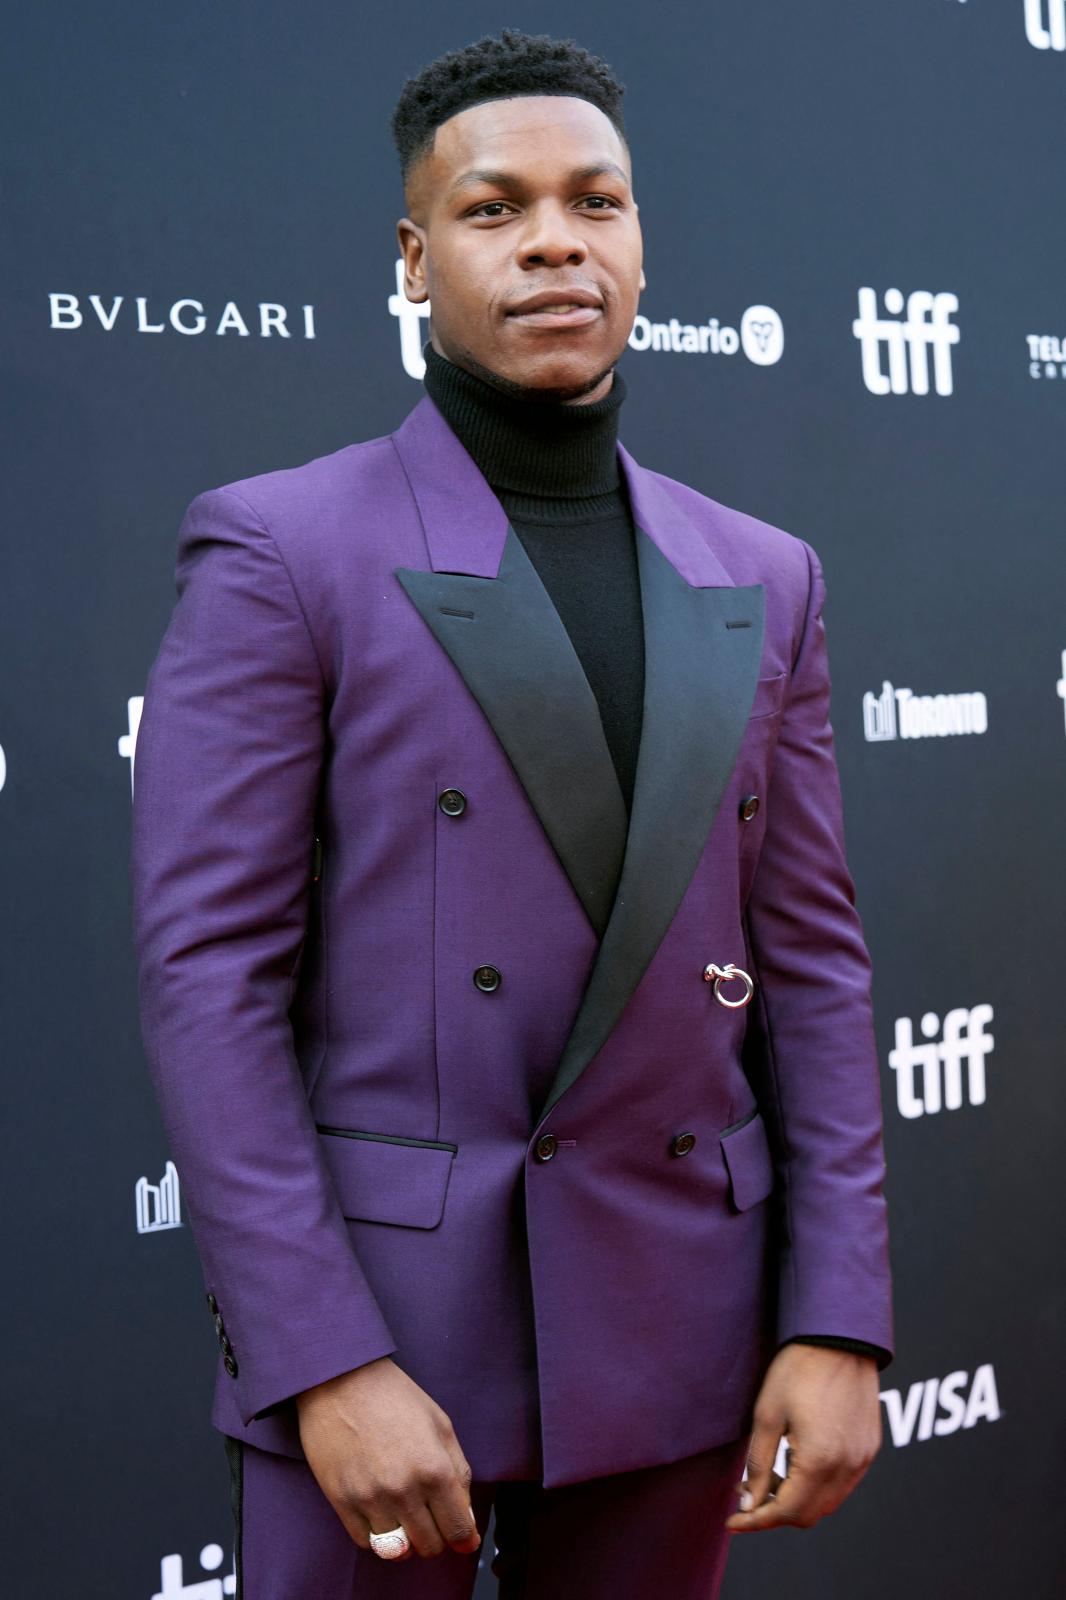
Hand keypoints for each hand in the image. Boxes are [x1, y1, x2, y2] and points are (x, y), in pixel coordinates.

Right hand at [294, 1356, 481, 1560]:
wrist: (340, 1380)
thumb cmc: (394, 1397)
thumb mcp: (440, 1424)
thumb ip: (459, 1473)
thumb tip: (467, 1521)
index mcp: (434, 1469)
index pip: (459, 1530)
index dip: (465, 1538)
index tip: (464, 1537)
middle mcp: (404, 1490)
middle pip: (429, 1546)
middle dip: (436, 1536)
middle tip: (430, 1516)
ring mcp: (370, 1499)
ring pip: (397, 1550)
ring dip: (405, 1537)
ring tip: (403, 1512)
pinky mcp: (341, 1502)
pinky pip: (366, 1542)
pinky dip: (377, 1534)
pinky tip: (380, 1510)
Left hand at [724, 1343, 881, 1531]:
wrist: (839, 1336)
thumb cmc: (799, 1368)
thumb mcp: (767, 1414)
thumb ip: (758, 1465)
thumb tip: (749, 1504)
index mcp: (820, 1460)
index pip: (786, 1512)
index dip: (756, 1521)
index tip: (733, 1521)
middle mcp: (848, 1466)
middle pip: (808, 1515)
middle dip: (774, 1512)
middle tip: (747, 1494)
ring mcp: (863, 1458)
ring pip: (827, 1503)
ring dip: (796, 1500)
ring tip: (769, 1476)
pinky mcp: (870, 1448)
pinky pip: (843, 1484)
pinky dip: (817, 1486)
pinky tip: (795, 1463)